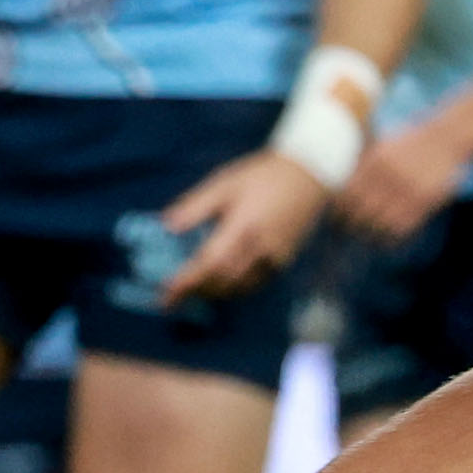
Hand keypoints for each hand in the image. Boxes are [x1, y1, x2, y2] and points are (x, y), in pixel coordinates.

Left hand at [160, 149, 328, 303]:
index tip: (166, 295)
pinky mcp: (284, 262)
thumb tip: (167, 226)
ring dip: (213, 293)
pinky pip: (255, 284)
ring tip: (190, 291)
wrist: (307, 177)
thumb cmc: (261, 176)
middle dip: (195, 291)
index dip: (186, 282)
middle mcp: (261, 249)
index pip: (209, 263)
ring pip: (240, 287)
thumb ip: (195, 206)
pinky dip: (233, 289)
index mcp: (243, 226)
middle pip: (223, 280)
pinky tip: (218, 284)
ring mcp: (276, 259)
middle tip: (172, 296)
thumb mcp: (223, 183)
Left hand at [337, 119, 472, 246]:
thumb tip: (340, 180)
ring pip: (382, 221)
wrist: (445, 139)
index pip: (349, 191)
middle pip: (362, 209)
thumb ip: (363, 161)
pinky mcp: (427, 201)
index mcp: (376, 160)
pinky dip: (392, 235)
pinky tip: (385, 237)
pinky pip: (405, 225)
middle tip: (344, 229)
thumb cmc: (409, 142)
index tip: (334, 214)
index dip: (339, 206)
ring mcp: (410, 190)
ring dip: (370, 231)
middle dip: (351, 222)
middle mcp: (391, 176)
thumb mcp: (383, 145)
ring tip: (363, 236)